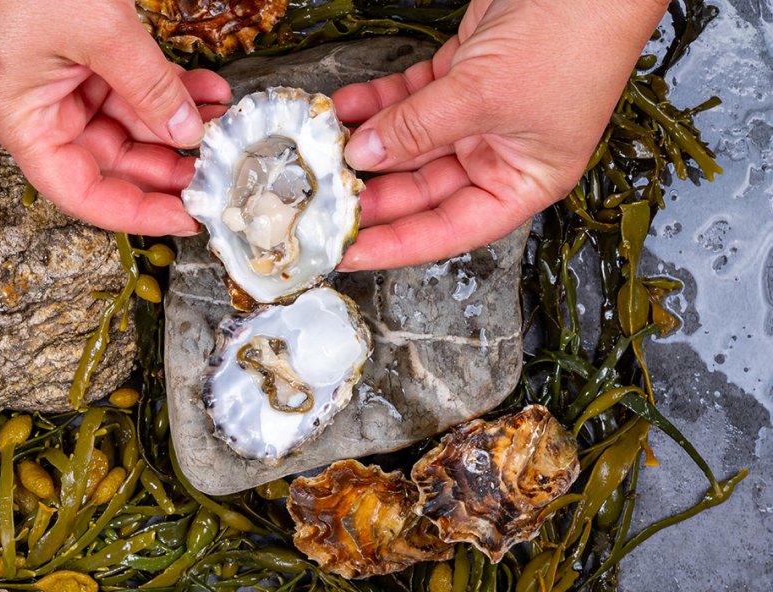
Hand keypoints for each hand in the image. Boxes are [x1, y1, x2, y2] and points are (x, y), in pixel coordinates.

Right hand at [0, 0, 229, 234]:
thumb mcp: (100, 32)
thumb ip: (147, 86)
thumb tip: (187, 131)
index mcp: (24, 122)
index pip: (83, 192)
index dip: (136, 213)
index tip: (186, 217)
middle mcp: (40, 111)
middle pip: (111, 162)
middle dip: (168, 165)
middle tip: (217, 170)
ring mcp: (61, 83)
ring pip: (128, 125)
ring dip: (176, 122)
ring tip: (223, 121)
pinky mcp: (81, 56)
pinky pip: (130, 87)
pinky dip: (168, 88)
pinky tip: (207, 89)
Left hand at [333, 0, 668, 269]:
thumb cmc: (570, 37)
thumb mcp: (482, 96)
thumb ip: (416, 128)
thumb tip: (364, 155)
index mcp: (524, 181)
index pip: (447, 230)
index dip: (394, 245)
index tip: (347, 253)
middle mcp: (502, 155)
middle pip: (422, 190)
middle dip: (371, 192)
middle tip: (322, 198)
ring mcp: (480, 116)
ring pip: (409, 144)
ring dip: (366, 144)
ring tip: (322, 149)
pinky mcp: (463, 76)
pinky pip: (409, 102)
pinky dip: (376, 103)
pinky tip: (343, 107)